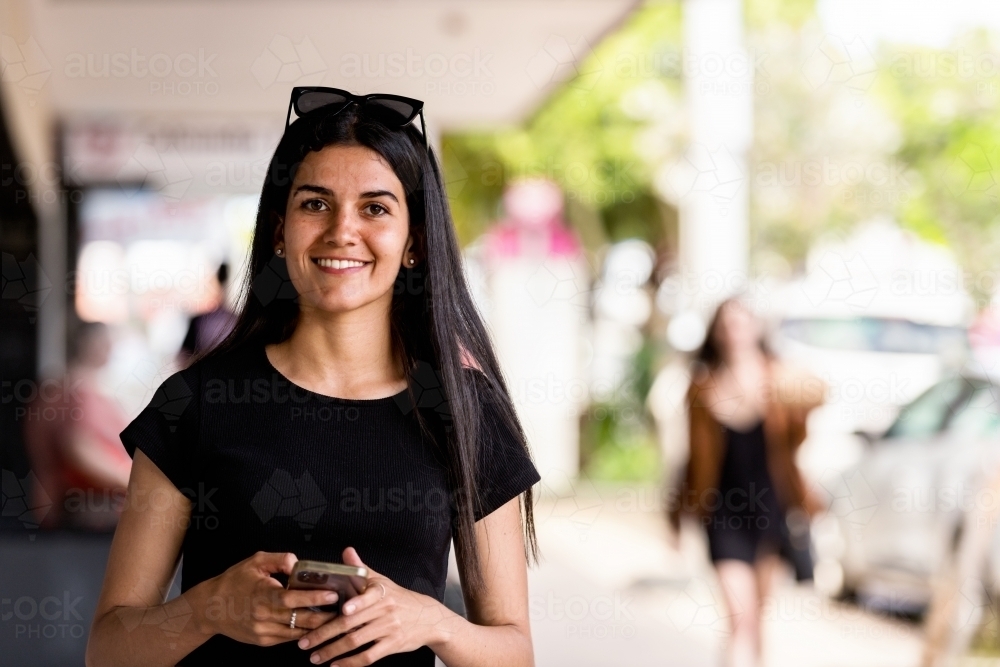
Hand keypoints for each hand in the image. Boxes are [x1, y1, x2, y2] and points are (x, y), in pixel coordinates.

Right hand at [196, 551, 338, 646]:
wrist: (210, 608)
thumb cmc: (235, 581)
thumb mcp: (255, 562)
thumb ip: (279, 560)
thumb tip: (298, 562)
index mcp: (261, 594)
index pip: (291, 598)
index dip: (314, 597)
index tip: (333, 594)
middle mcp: (263, 616)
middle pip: (299, 619)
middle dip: (324, 616)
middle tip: (344, 609)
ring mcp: (263, 632)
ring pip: (297, 632)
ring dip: (317, 627)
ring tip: (336, 618)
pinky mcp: (263, 641)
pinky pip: (289, 638)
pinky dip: (303, 632)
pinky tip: (317, 625)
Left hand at [297, 547, 451, 664]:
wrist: (428, 618)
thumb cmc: (399, 598)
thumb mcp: (382, 581)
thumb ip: (361, 568)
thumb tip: (347, 552)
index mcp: (381, 593)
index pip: (368, 597)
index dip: (356, 603)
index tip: (342, 610)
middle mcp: (386, 611)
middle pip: (352, 624)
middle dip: (325, 634)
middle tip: (305, 642)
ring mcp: (389, 629)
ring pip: (357, 642)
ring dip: (332, 651)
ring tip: (315, 657)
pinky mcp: (392, 645)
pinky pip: (368, 657)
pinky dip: (351, 663)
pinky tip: (336, 666)